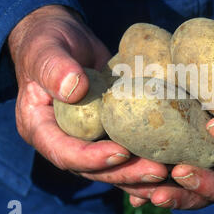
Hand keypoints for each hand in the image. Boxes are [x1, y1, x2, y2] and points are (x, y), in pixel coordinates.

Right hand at [8, 5, 167, 183]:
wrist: (65, 40)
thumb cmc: (48, 41)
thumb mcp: (45, 49)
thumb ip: (54, 67)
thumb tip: (75, 89)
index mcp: (40, 127)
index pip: (63, 152)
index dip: (91, 158)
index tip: (120, 152)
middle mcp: (64, 140)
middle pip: (94, 169)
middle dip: (126, 172)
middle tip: (158, 170)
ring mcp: (87, 139)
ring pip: (113, 167)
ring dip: (141, 174)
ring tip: (170, 171)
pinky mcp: (108, 131)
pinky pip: (127, 149)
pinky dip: (146, 158)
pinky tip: (173, 161)